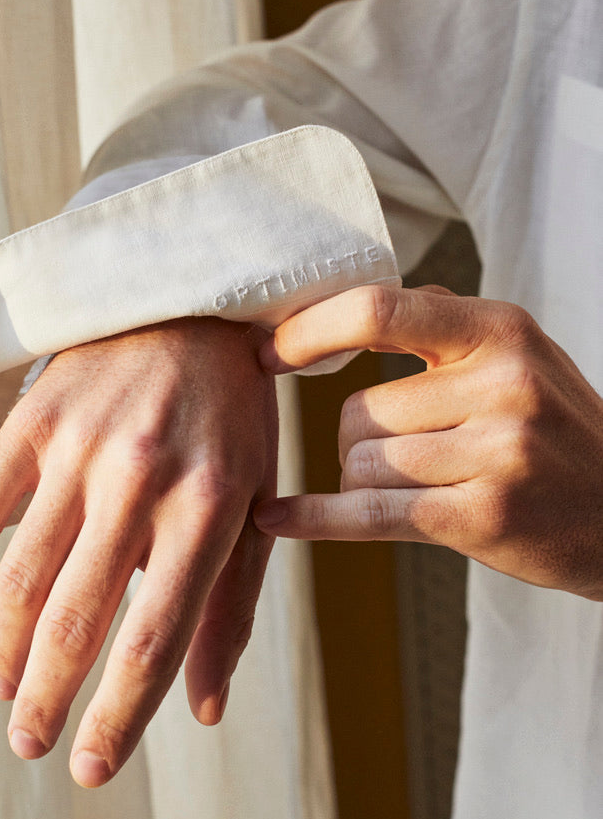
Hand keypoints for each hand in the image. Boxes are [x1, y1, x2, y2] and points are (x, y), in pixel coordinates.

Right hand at [0, 318, 276, 785]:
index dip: (117, 718)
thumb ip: (232, 605)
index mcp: (210, 506)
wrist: (192, 305)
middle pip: (75, 619)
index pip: (153, 638)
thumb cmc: (234, 416)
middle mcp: (140, 478)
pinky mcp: (34, 421)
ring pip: (19, 576)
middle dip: (45, 698)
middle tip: (29, 744)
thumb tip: (206, 708)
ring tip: (5, 690)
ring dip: (3, 649)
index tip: (89, 769)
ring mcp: (78, 447)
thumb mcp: (258, 501)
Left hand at [254, 285, 602, 596]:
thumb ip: (440, 321)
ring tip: (428, 485)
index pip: (377, 311)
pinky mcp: (483, 517)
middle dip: (359, 439)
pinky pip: (370, 514)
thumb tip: (347, 299)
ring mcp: (495, 452)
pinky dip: (316, 519)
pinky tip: (277, 518)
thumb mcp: (519, 352)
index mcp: (499, 329)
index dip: (309, 330)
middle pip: (357, 411)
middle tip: (409, 454)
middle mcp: (501, 383)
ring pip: (360, 465)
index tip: (265, 351)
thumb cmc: (554, 428)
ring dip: (368, 482)